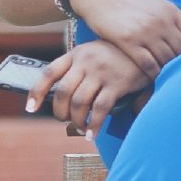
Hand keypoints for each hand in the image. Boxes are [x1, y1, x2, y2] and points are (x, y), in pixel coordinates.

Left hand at [29, 41, 152, 134]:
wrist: (149, 46)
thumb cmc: (120, 54)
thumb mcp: (96, 53)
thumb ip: (80, 69)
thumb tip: (62, 97)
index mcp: (76, 54)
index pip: (49, 74)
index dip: (36, 92)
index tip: (31, 108)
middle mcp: (86, 61)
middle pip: (62, 93)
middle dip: (60, 112)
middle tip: (65, 120)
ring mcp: (101, 72)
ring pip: (79, 103)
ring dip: (76, 121)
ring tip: (80, 128)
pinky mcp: (117, 83)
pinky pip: (99, 109)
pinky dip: (93, 124)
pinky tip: (91, 134)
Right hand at [66, 0, 180, 75]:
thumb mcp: (154, 3)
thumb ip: (169, 19)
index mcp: (171, 11)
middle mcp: (162, 21)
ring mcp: (146, 31)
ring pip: (167, 59)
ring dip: (168, 71)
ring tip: (169, 80)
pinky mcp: (128, 41)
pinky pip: (148, 64)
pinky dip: (153, 74)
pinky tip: (154, 79)